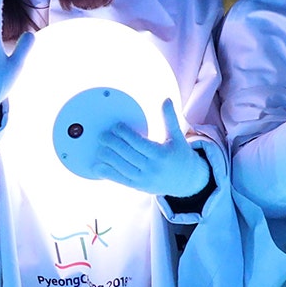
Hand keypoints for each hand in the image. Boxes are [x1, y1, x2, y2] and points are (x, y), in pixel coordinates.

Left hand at [91, 100, 214, 197]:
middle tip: (102, 135)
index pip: (139, 143)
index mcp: (161, 154)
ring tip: (99, 148)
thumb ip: (170, 118)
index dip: (126, 134)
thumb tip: (166, 100)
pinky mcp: (139, 186)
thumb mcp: (177, 137)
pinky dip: (108, 174)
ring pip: (122, 168)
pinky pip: (121, 180)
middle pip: (128, 154)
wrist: (188, 181)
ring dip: (108, 158)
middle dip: (113, 144)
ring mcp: (144, 179)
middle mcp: (152, 168)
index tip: (116, 126)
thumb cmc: (180, 155)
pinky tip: (97, 167)